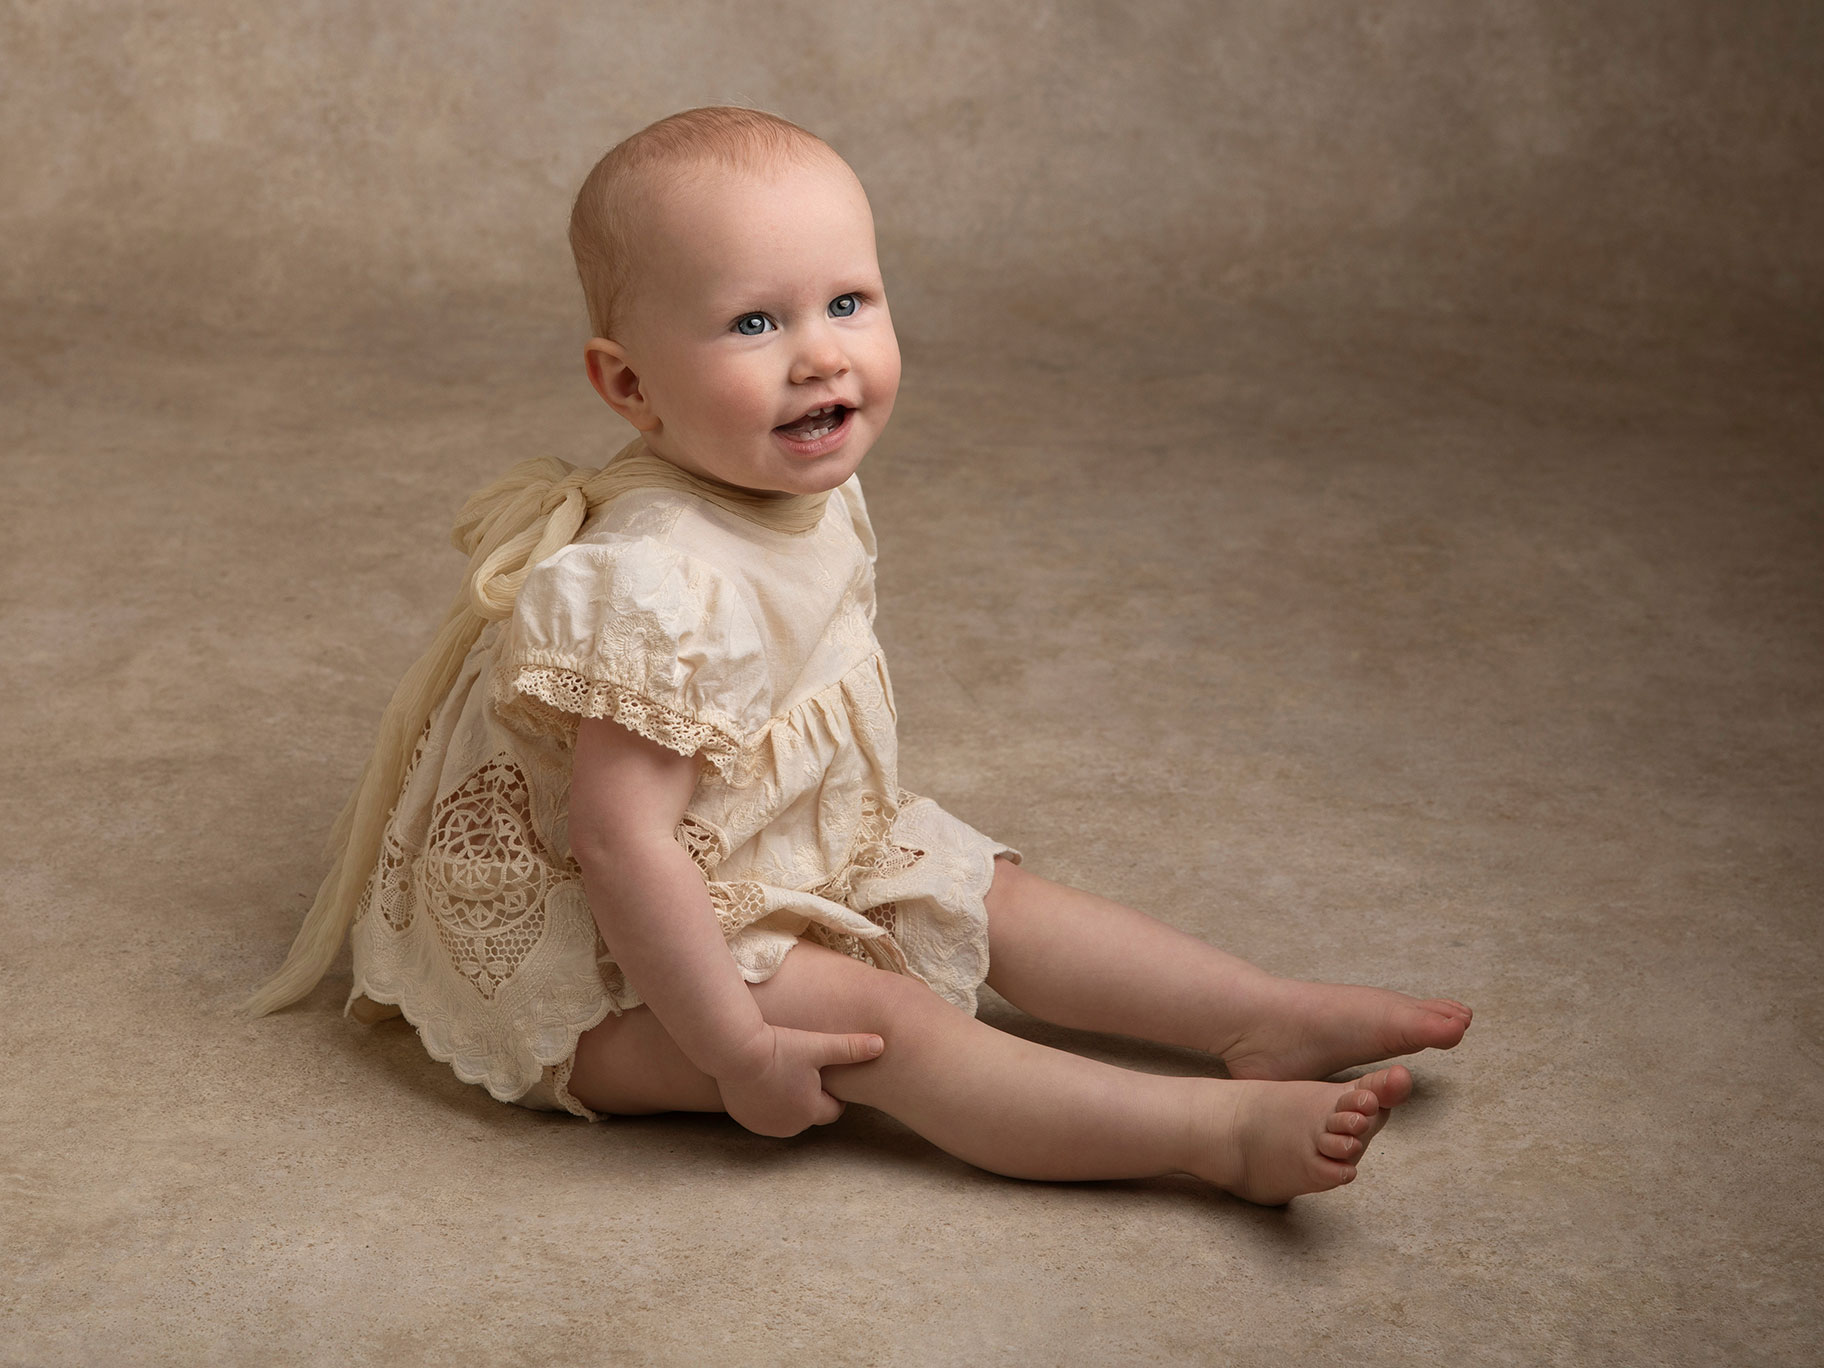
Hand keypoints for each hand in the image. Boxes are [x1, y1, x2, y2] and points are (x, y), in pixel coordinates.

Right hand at [714, 1024, 884, 1137]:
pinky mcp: (744, 1120)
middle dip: (809, 1096)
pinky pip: (763, 1114)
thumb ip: (851, 1048)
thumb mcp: (818, 1046)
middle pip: (809, 1113)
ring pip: (785, 1115)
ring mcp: (764, 1126)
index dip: (831, 1090)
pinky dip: (766, 1103)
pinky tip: (763, 1081)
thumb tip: (882, 1044)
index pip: (833, 1109)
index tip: (823, 1072)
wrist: (734, 1051)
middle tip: (801, 1069)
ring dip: (787, 1101)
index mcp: (811, 1111)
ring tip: (781, 1074)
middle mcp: (788, 1126)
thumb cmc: (779, 1047)